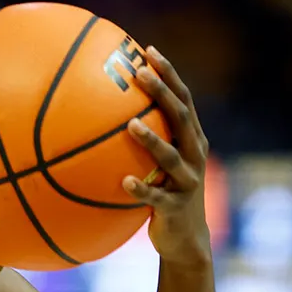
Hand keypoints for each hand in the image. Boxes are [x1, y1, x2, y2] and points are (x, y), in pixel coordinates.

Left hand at [124, 47, 213, 269]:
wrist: (185, 240)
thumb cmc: (163, 195)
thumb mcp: (157, 165)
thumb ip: (141, 141)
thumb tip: (97, 116)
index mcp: (192, 140)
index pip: (183, 99)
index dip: (168, 74)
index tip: (147, 51)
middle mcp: (194, 155)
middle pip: (182, 117)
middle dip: (161, 93)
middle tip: (139, 73)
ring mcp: (188, 182)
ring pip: (172, 156)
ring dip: (152, 139)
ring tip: (130, 124)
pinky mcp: (176, 207)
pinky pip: (157, 197)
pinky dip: (142, 189)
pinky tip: (124, 182)